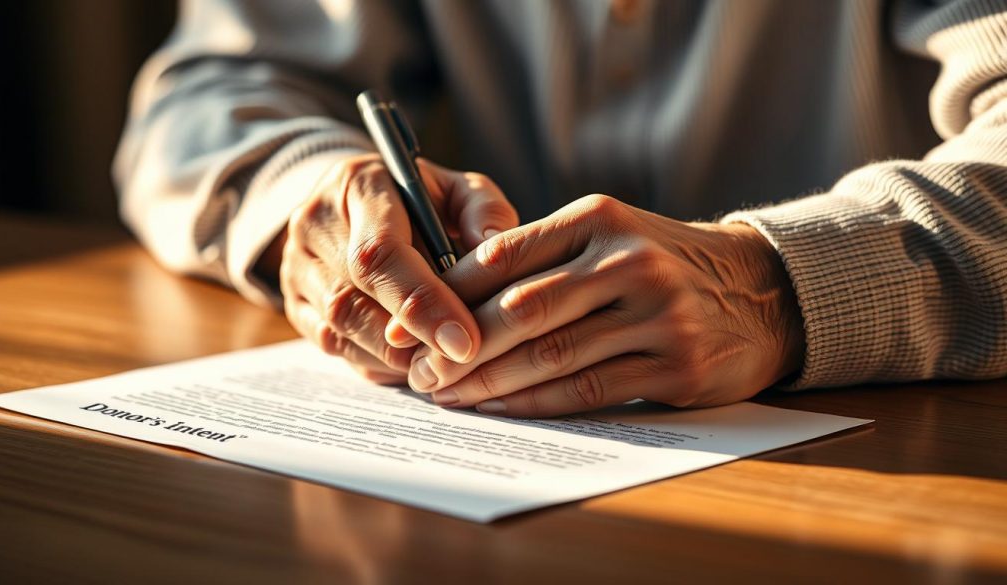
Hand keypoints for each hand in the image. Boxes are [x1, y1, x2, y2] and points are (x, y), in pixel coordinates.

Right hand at [280, 153, 517, 382]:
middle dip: (411, 340)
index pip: (378, 253)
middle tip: (459, 364)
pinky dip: (379, 364)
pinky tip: (414, 362)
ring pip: (341, 331)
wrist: (362, 205)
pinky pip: (335, 348)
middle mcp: (313, 224)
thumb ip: (483, 209)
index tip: (464, 340)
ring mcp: (296, 267)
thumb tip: (493, 244)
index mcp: (356, 184)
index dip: (421, 303)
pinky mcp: (295, 305)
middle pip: (353, 300)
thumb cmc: (424, 201)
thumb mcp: (459, 189)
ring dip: (396, 357)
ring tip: (444, 364)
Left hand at [406, 194, 804, 416]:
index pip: (504, 255)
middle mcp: (630, 261)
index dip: (447, 295)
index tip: (408, 324)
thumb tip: (451, 296)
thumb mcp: (609, 236)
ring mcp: (658, 315)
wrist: (762, 291)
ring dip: (489, 381)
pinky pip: (589, 390)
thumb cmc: (662, 263)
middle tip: (419, 372)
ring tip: (448, 395)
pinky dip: (536, 402)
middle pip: (522, 310)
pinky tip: (501, 407)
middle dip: (460, 347)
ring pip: (552, 354)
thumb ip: (542, 258)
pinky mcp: (677, 367)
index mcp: (600, 220)